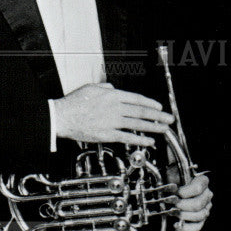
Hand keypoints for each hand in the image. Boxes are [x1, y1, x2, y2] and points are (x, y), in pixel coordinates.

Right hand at [53, 83, 173, 145]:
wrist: (61, 117)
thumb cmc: (73, 103)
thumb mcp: (91, 88)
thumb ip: (106, 88)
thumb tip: (114, 89)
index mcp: (113, 95)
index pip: (137, 99)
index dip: (150, 103)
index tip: (159, 107)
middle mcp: (115, 108)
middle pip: (141, 111)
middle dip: (158, 116)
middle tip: (169, 118)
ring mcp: (112, 121)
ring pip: (138, 124)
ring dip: (154, 127)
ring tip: (164, 129)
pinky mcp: (107, 134)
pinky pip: (127, 137)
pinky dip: (140, 139)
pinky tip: (149, 141)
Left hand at [174, 173, 212, 230]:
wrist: (173, 189)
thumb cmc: (174, 181)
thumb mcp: (173, 174)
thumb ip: (172, 176)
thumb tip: (169, 187)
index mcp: (202, 181)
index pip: (198, 188)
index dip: (184, 192)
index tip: (175, 192)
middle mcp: (207, 195)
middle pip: (198, 204)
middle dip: (182, 206)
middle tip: (173, 204)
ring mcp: (205, 207)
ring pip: (200, 216)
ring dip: (183, 215)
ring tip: (173, 212)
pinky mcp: (201, 219)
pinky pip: (197, 227)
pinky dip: (186, 228)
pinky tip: (176, 224)